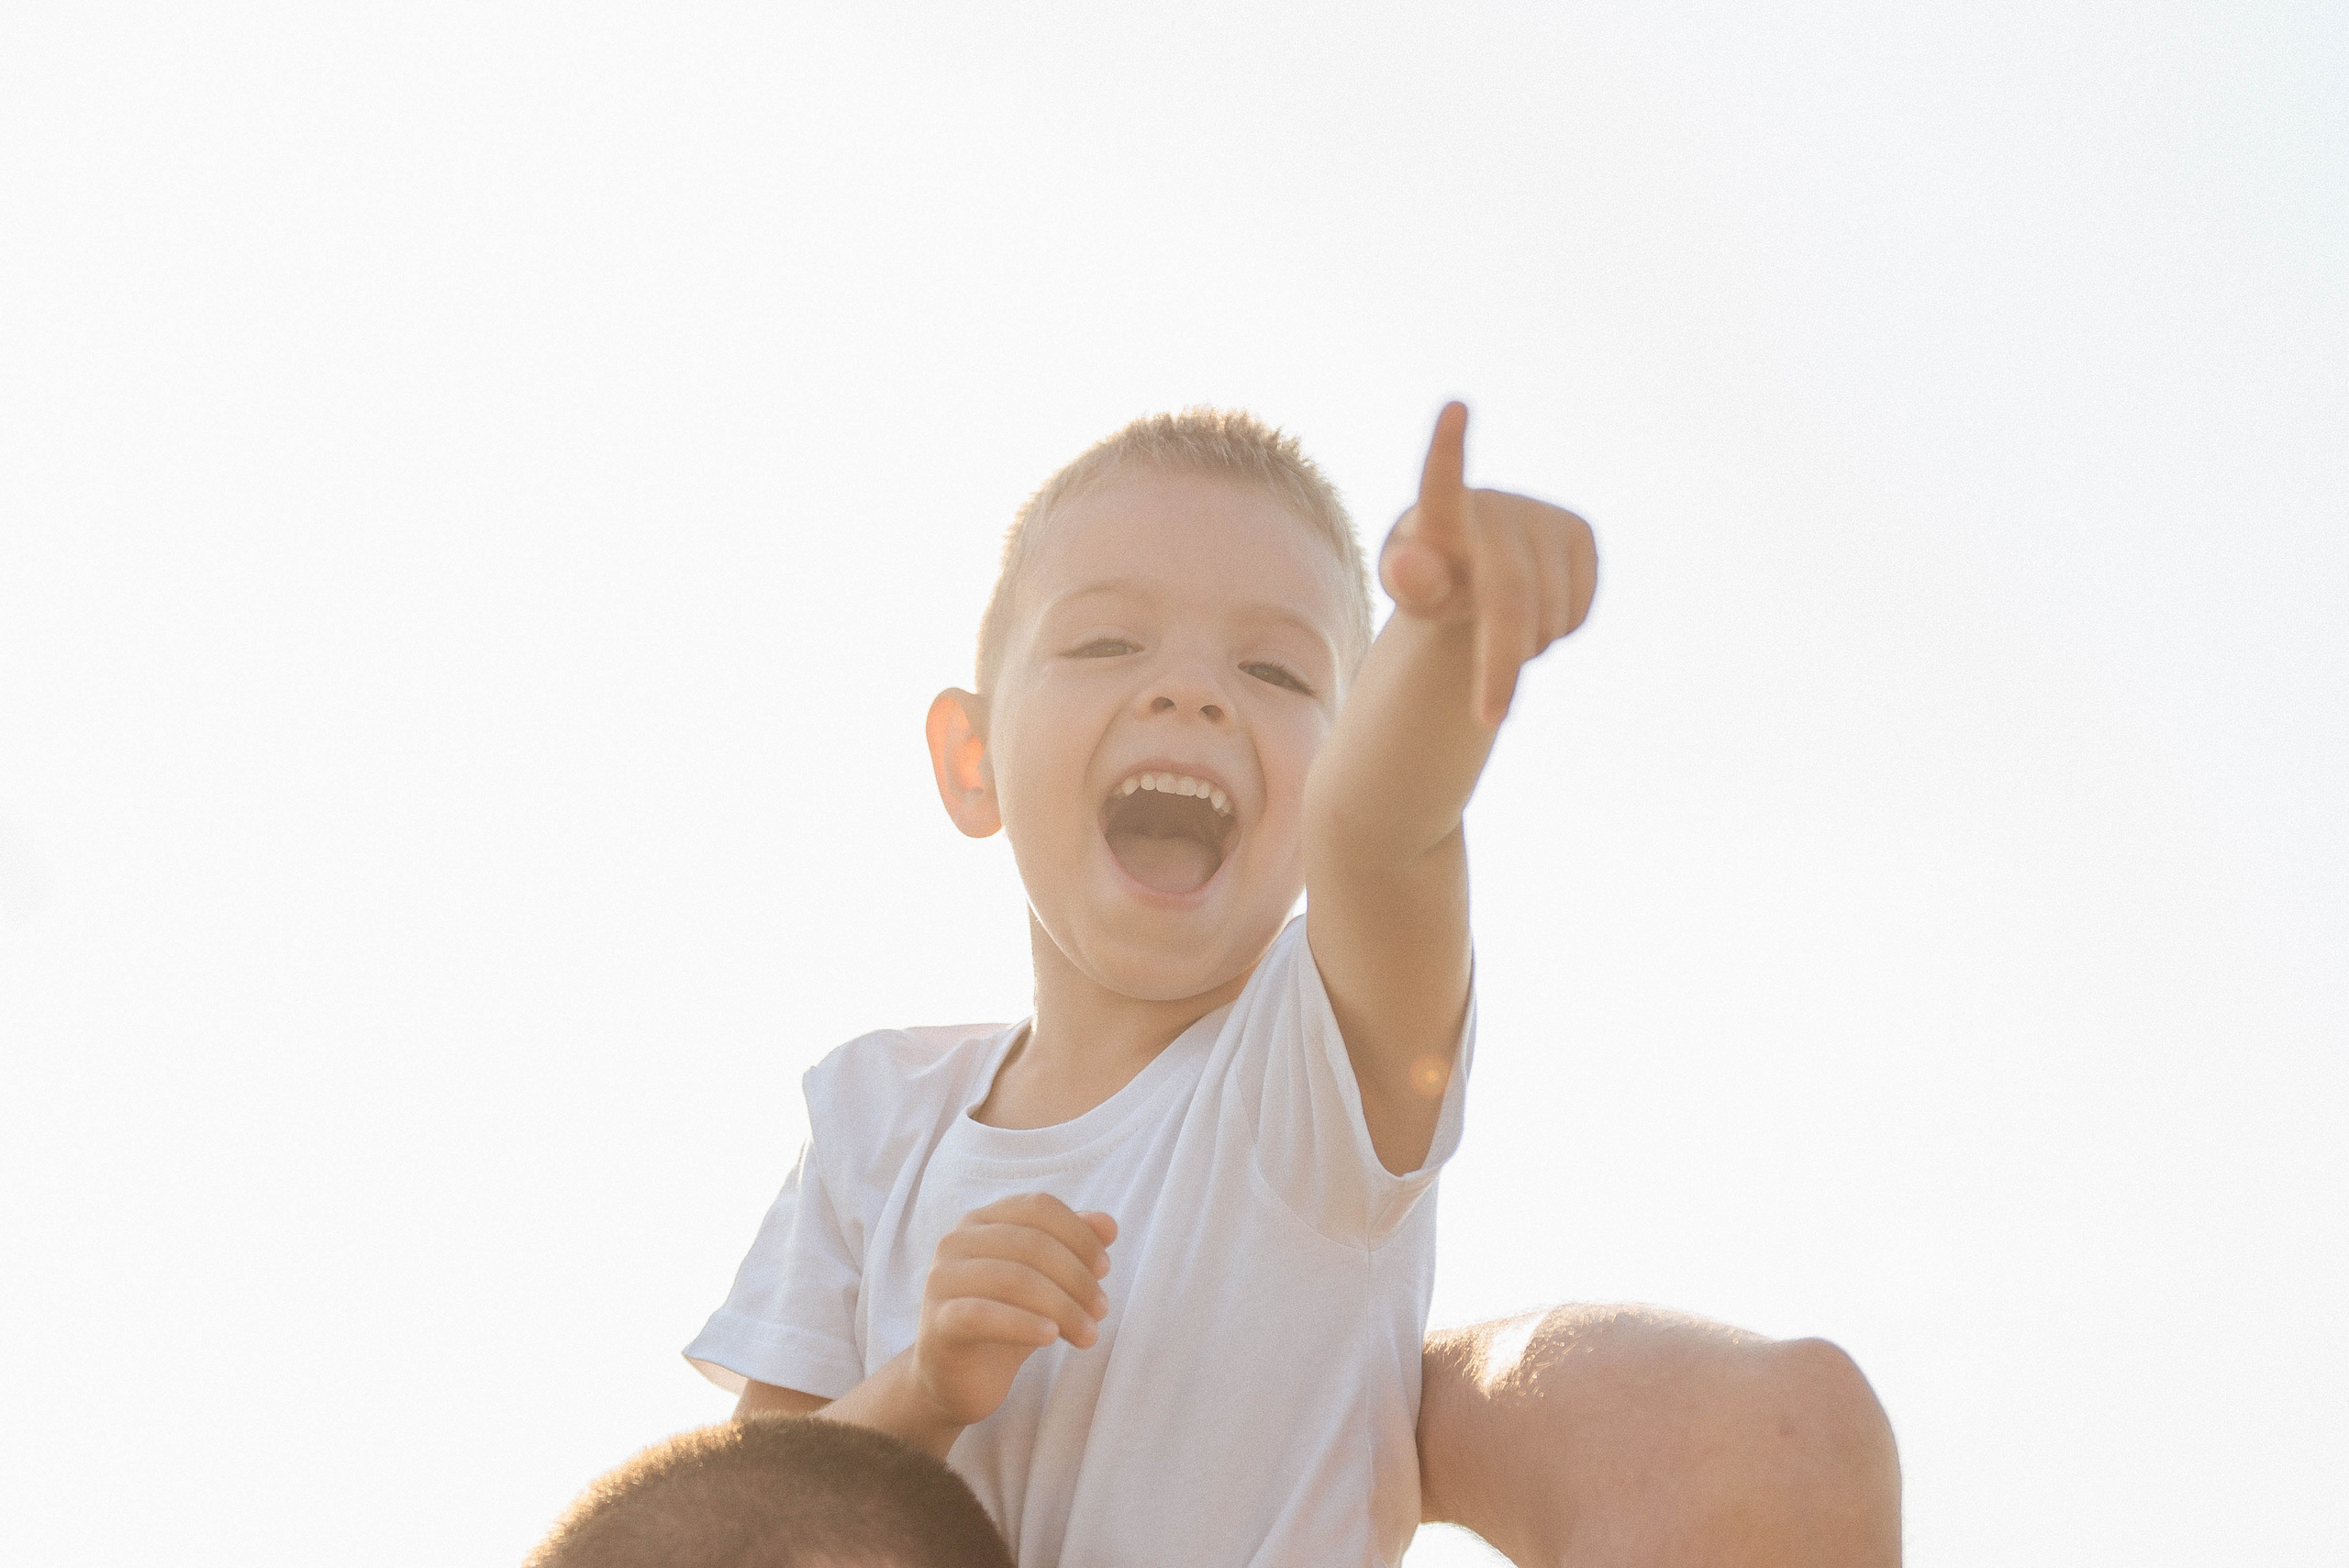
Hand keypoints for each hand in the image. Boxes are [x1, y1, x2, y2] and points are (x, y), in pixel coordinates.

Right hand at [911, 1193, 1116, 1429]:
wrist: (960, 1379)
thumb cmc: (1007, 1320)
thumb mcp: (1046, 1281)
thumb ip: (1072, 1247)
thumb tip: (1108, 1224)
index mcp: (983, 1221)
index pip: (1039, 1207)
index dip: (1079, 1235)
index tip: (1104, 1269)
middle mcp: (956, 1241)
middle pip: (1031, 1243)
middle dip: (1076, 1277)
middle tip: (1101, 1310)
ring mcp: (942, 1280)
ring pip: (1013, 1279)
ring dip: (1062, 1307)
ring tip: (1088, 1334)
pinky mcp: (937, 1322)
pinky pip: (983, 1315)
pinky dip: (1024, 1324)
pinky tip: (1051, 1338)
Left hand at [1380, 401, 1598, 725]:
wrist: (1479, 568)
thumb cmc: (1431, 577)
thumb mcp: (1412, 588)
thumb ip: (1410, 581)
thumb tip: (1413, 569)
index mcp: (1438, 512)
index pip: (1440, 480)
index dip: (1447, 449)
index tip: (1453, 408)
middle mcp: (1495, 506)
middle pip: (1508, 599)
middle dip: (1501, 665)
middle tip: (1488, 717)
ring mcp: (1543, 516)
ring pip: (1549, 614)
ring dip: (1529, 643)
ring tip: (1503, 619)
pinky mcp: (1581, 532)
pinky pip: (1578, 610)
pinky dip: (1559, 628)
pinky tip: (1538, 605)